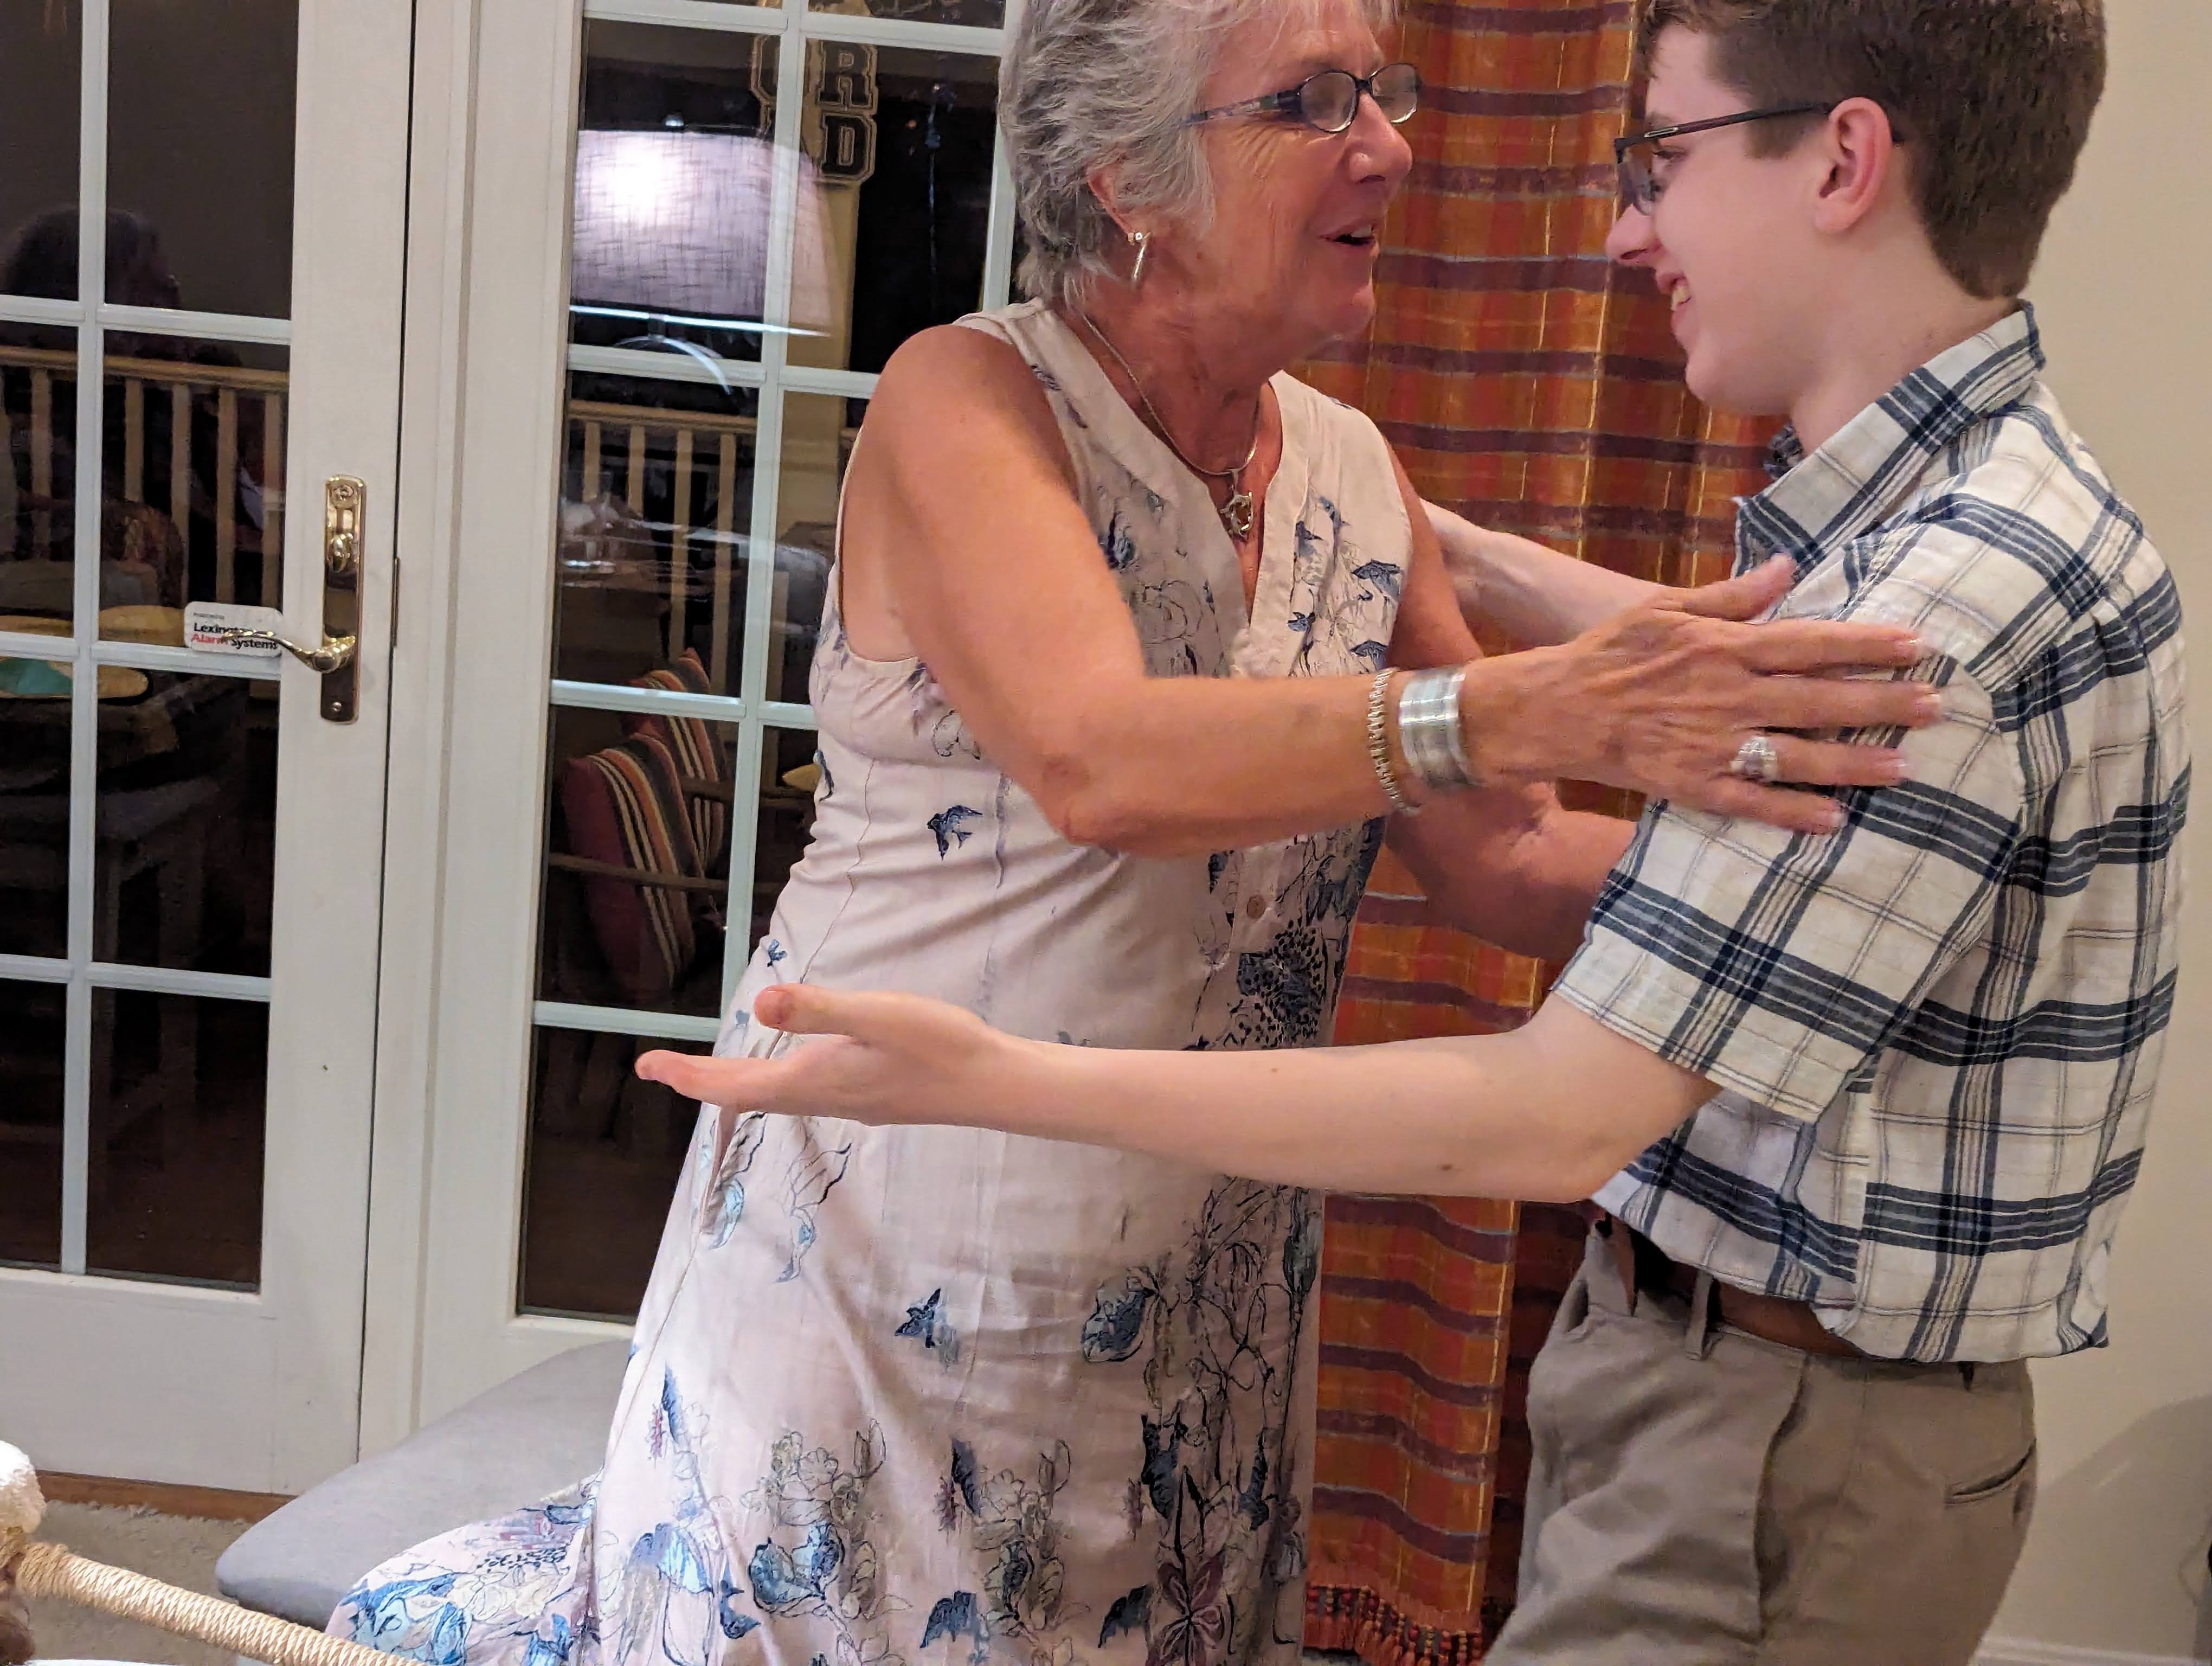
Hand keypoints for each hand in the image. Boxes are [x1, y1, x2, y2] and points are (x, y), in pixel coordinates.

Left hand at [636, 984, 1007, 1126]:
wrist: (992, 1085)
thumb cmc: (940, 1046)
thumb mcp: (879, 1016)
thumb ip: (820, 1009)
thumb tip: (759, 1001)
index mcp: (815, 1079)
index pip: (734, 1084)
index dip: (688, 1076)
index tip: (648, 1067)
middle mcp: (823, 1097)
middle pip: (747, 1094)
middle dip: (700, 1081)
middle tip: (659, 1069)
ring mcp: (846, 1101)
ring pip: (774, 1096)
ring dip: (735, 1084)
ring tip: (706, 1073)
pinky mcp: (868, 1096)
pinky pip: (801, 1092)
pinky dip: (771, 1082)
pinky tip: (784, 1071)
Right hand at [1469, 556, 1941, 833]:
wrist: (1550, 709)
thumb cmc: (1606, 653)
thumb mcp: (1663, 608)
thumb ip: (1730, 595)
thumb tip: (1785, 569)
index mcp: (1724, 647)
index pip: (1811, 642)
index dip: (1867, 644)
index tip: (1917, 644)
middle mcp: (1727, 695)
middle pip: (1819, 699)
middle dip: (1882, 703)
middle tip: (1935, 706)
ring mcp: (1711, 743)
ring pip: (1797, 755)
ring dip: (1854, 762)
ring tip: (1905, 766)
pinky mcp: (1692, 784)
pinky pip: (1752, 802)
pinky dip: (1792, 813)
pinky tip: (1833, 819)